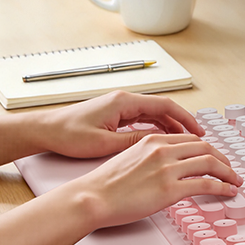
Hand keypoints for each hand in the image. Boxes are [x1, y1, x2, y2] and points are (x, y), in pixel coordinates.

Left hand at [36, 91, 203, 158]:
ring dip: (170, 126)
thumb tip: (158, 142)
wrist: (45, 130)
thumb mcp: (105, 144)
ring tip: (185, 141)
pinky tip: (162, 141)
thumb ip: (134, 142)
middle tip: (198, 137)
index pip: (164, 105)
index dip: (185, 118)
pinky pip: (142, 119)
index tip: (199, 130)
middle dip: (181, 122)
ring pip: (153, 114)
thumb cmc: (68, 134)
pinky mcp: (113, 115)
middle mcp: (123, 100)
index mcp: (123, 102)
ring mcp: (118, 107)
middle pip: (162, 108)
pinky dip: (155, 128)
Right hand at [61, 133, 241, 228]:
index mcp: (152, 140)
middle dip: (222, 159)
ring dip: (228, 173)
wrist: (93, 197)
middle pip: (204, 148)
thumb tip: (165, 168)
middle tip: (230, 169)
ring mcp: (167, 168)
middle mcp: (162, 149)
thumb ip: (150, 158)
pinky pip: (206, 184)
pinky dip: (222, 187)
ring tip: (235, 181)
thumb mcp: (129, 159)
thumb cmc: (105, 184)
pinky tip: (228, 191)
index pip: (190, 139)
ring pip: (210, 163)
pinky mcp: (170, 189)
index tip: (215, 158)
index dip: (207, 149)